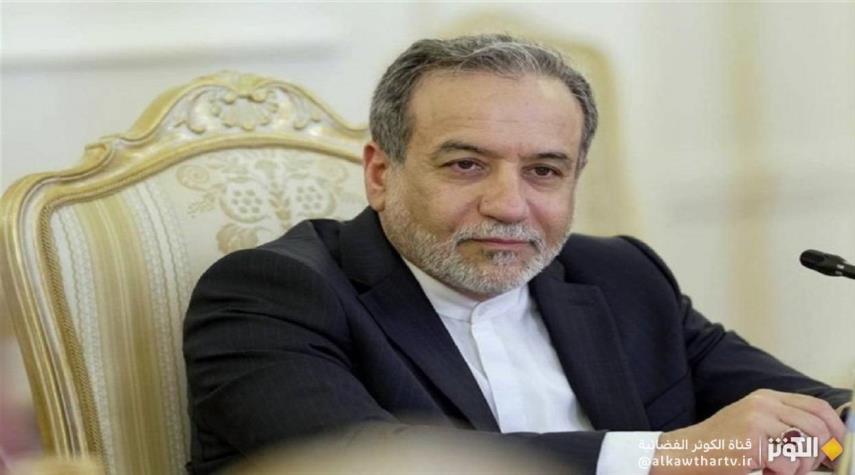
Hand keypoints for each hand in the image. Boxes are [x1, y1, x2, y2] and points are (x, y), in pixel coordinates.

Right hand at [649, 389, 845, 474]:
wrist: (686, 452)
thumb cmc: (720, 443)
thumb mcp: (752, 421)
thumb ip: (782, 421)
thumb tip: (824, 439)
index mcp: (766, 397)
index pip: (817, 406)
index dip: (835, 428)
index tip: (838, 447)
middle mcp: (764, 404)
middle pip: (818, 427)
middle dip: (820, 453)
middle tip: (805, 466)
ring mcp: (757, 421)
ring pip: (807, 445)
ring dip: (801, 466)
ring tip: (780, 469)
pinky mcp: (752, 442)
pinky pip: (789, 464)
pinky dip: (783, 474)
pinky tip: (765, 471)